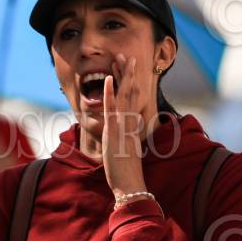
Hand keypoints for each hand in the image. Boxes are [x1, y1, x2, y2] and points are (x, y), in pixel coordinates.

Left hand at [102, 54, 146, 196]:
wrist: (130, 184)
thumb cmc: (127, 172)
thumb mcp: (125, 151)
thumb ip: (124, 140)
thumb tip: (124, 134)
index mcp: (132, 125)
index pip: (133, 99)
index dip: (130, 83)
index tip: (128, 69)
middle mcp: (130, 122)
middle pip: (130, 92)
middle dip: (128, 73)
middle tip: (126, 56)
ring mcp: (123, 125)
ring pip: (123, 95)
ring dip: (121, 76)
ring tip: (120, 58)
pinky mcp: (114, 131)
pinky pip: (111, 108)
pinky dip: (110, 93)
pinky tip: (108, 80)